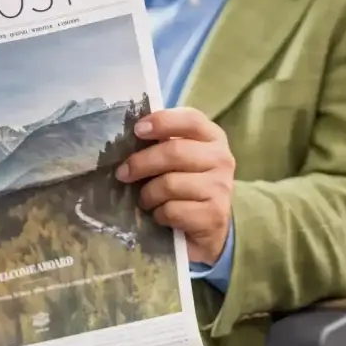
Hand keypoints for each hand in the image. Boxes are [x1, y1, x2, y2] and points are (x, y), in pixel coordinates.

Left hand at [115, 107, 234, 265]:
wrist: (208, 225)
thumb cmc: (186, 183)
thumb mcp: (179, 157)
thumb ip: (162, 142)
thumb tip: (128, 136)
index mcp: (213, 137)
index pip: (191, 119)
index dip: (162, 122)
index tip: (137, 130)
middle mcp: (222, 159)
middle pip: (175, 152)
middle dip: (142, 163)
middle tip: (123, 173)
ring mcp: (221, 188)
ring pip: (170, 184)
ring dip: (148, 194)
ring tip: (145, 199)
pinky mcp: (214, 215)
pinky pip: (173, 210)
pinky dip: (159, 214)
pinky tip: (161, 214)